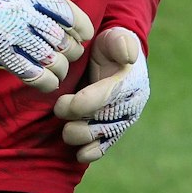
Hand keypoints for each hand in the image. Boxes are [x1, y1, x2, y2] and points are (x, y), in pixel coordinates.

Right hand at [0, 0, 93, 92]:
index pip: (68, 13)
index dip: (82, 26)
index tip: (84, 34)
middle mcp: (23, 16)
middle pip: (62, 40)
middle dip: (72, 49)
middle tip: (70, 50)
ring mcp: (12, 37)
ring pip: (50, 60)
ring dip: (61, 67)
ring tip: (60, 66)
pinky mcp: (1, 55)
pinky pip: (31, 74)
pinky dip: (46, 81)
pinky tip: (50, 80)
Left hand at [52, 27, 149, 162]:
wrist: (113, 61)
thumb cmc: (111, 48)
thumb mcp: (116, 38)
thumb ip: (121, 42)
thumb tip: (128, 56)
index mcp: (132, 83)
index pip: (108, 98)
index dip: (83, 104)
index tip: (63, 102)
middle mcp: (131, 106)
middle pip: (104, 122)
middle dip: (78, 120)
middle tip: (59, 110)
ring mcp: (123, 120)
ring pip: (101, 136)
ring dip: (80, 135)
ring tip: (66, 129)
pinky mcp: (113, 131)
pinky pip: (105, 146)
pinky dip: (92, 152)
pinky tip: (79, 154)